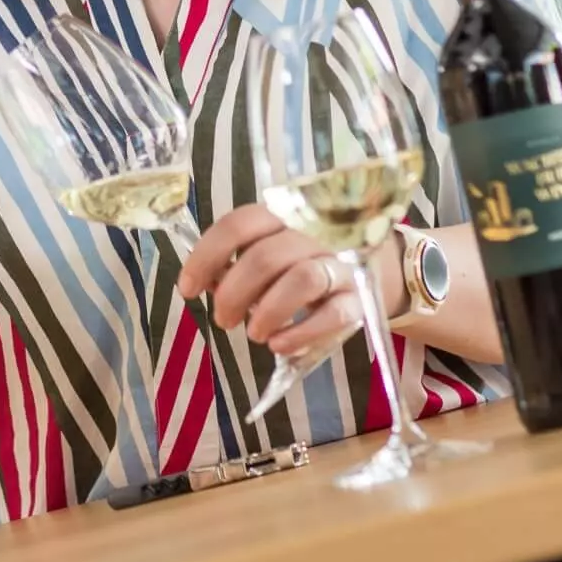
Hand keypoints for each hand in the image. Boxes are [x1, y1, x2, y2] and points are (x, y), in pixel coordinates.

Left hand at [175, 204, 369, 357]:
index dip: (207, 256)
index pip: (238, 225)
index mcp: (280, 216)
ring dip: (267, 312)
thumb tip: (209, 283)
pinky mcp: (358, 297)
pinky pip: (333, 314)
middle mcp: (311, 233)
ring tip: (255, 335)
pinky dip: (302, 333)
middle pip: (265, 257)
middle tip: (223, 320)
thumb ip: (238, 264)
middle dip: (233, 294)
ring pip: (300, 280)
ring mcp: (338, 263)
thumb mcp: (270, 254)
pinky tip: (280, 345)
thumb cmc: (303, 262)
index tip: (188, 289)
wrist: (373, 269)